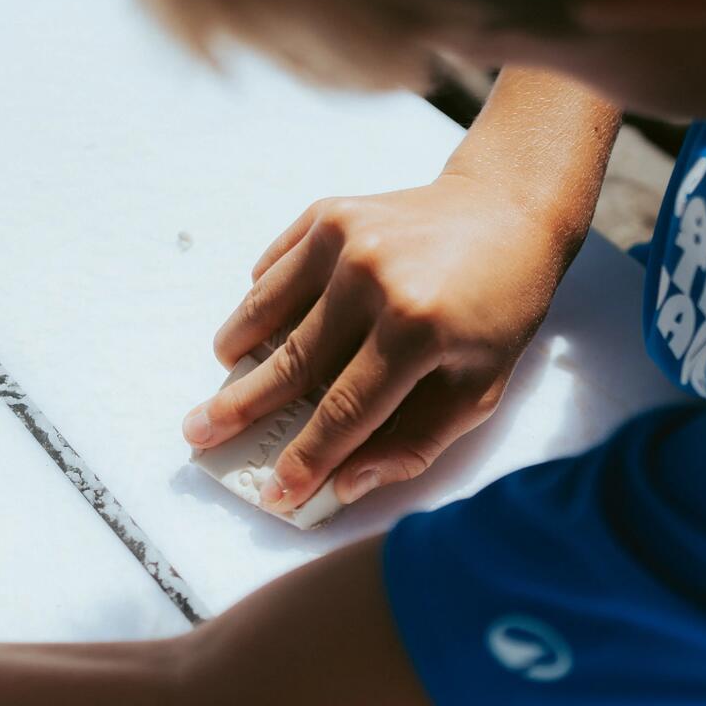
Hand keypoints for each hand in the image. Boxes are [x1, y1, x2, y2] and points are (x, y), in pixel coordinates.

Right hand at [181, 171, 580, 511]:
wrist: (507, 212)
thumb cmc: (497, 313)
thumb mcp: (479, 389)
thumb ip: (416, 444)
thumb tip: (345, 486)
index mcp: (418, 330)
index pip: (345, 411)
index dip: (307, 459)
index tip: (275, 494)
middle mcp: (374, 279)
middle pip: (293, 363)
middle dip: (242, 409)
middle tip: (198, 435)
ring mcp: (347, 238)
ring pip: (268, 311)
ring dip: (239, 352)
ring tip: (222, 382)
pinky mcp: (330, 212)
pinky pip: (276, 269)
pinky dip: (260, 303)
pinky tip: (257, 330)